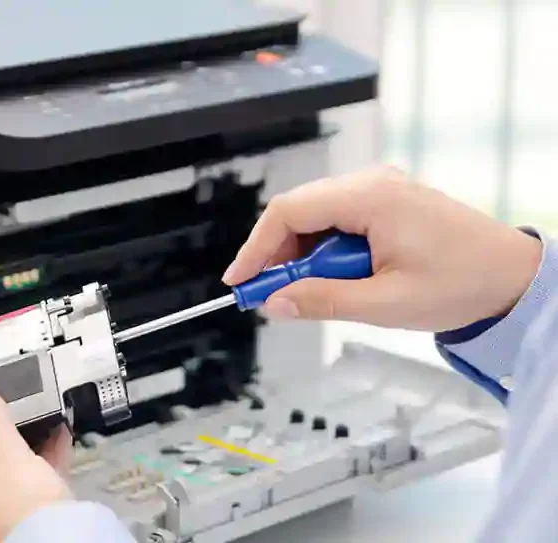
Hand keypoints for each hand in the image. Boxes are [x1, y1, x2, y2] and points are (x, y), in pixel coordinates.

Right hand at [222, 165, 541, 331]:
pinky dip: (326, 250)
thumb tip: (275, 303)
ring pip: (316, 216)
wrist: (513, 276)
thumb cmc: (463, 283)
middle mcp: (372, 183)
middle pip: (298, 211)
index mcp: (371, 198)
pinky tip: (337, 276)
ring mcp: (381, 189)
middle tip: (269, 295)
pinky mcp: (387, 202)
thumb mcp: (385, 304)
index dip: (256, 247)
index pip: (289, 211)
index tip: (240, 281)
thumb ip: (322, 301)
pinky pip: (338, 220)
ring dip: (304, 255)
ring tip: (312, 292)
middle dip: (278, 255)